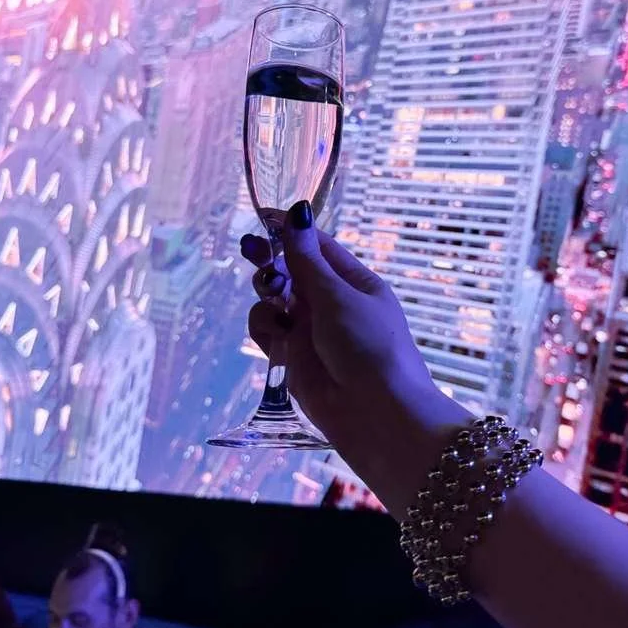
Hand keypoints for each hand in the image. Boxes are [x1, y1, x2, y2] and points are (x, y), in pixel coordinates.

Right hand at [241, 201, 466, 515]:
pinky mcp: (292, 357)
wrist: (376, 415)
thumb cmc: (368, 346)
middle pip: (290, 270)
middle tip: (252, 251)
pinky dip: (266, 328)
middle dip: (271, 261)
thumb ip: (307, 259)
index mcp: (354, 282)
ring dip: (268, 296)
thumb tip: (297, 211)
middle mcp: (330, 303)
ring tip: (277, 303)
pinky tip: (277, 336)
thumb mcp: (338, 297)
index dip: (290, 230)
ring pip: (272, 299)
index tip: (262, 217)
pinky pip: (267, 330)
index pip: (317, 246)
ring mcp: (310, 330)